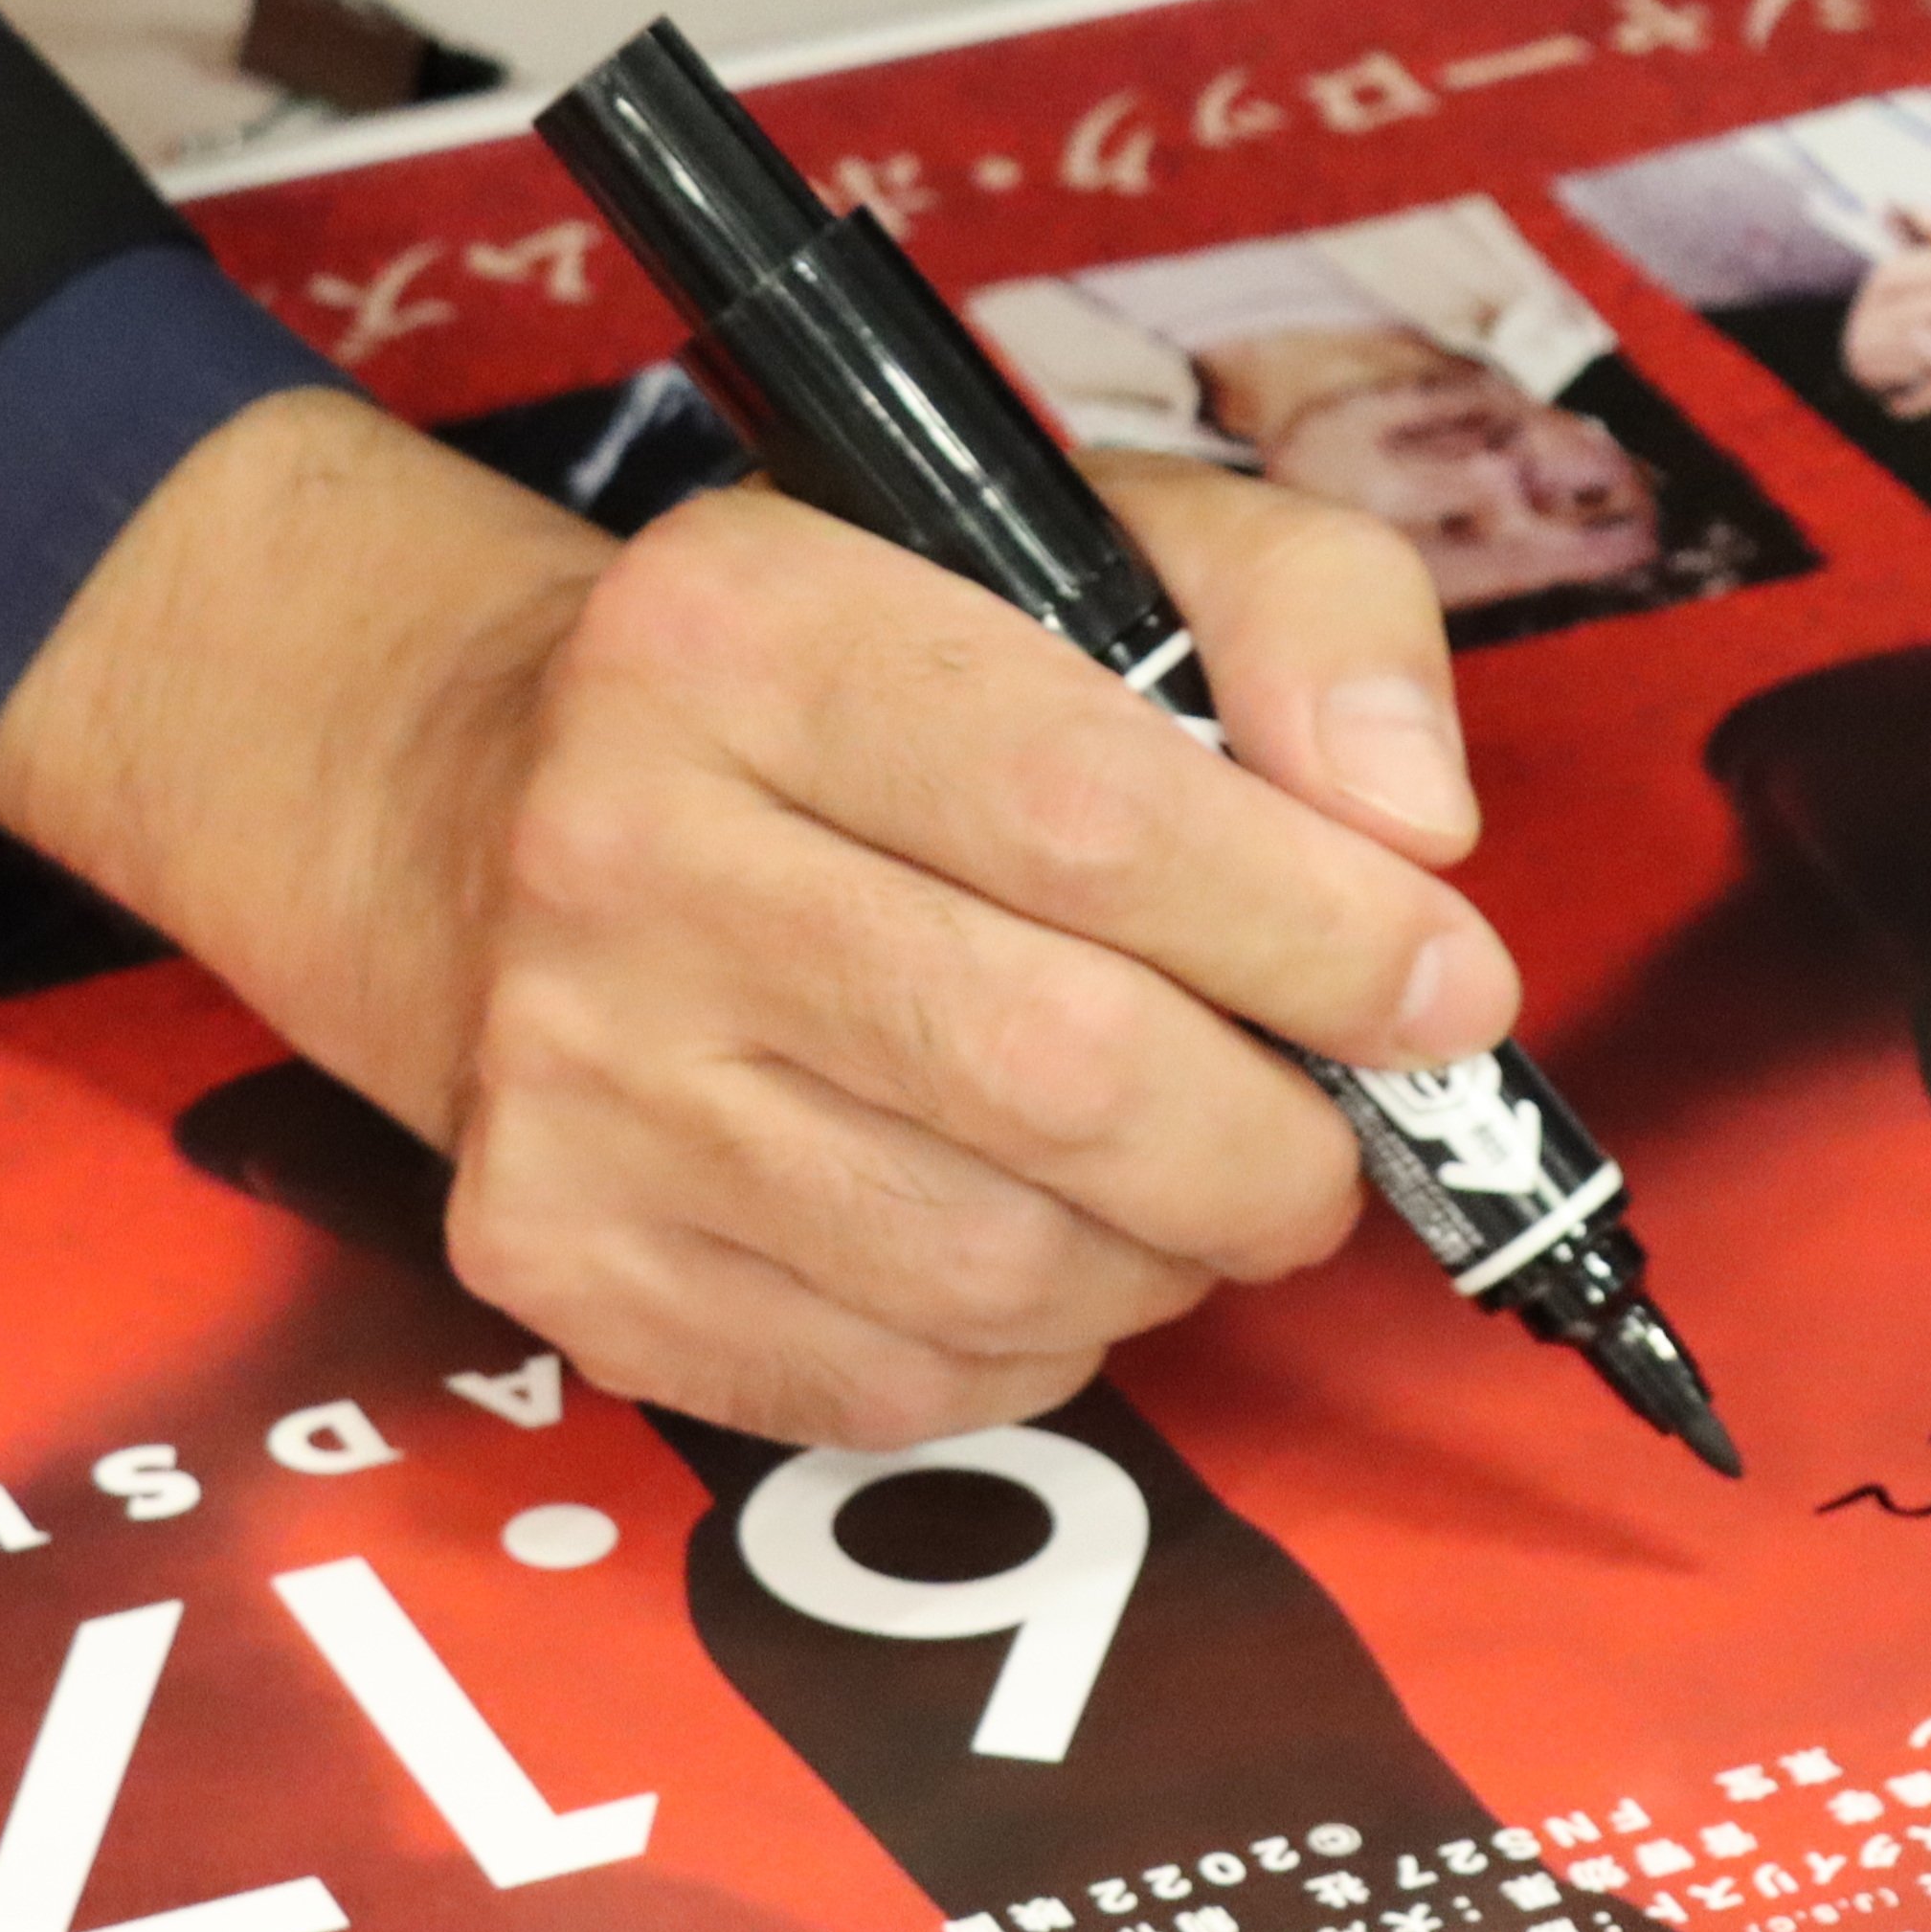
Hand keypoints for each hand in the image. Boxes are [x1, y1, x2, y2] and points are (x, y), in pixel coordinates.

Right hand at [0, 388, 1512, 1442]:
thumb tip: (1415, 829)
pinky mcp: (561, 1260)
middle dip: (1277, 1141)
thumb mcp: (1081, 549)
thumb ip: (1306, 616)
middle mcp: (615, 851)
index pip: (1094, 817)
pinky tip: (1031, 1233)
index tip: (1447, 988)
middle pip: (1061, 1073)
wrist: (484, 813)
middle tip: (1335, 1134)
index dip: (1321, 934)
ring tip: (1182, 1175)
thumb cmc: (855, 694)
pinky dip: (1038, 1342)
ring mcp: (569, 1079)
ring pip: (999, 1264)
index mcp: (742, 631)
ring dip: (1167, 1254)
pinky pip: (902, 1382)